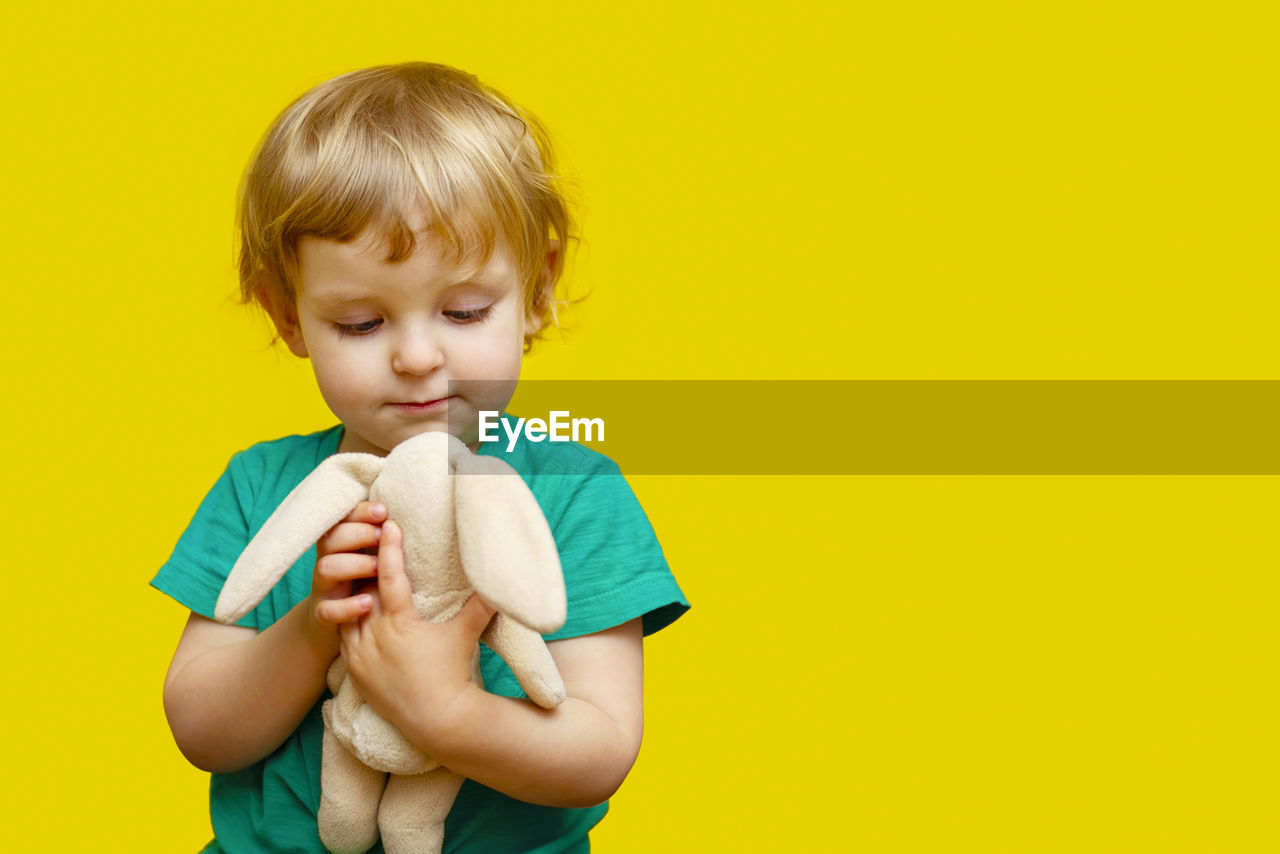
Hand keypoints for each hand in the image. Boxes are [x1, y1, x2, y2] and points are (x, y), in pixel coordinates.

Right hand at [305, 501, 385, 650]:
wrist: (333, 626)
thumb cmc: (361, 585)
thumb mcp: (370, 559)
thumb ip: (381, 540)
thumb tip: (404, 520)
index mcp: (340, 546)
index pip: (342, 520)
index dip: (359, 512)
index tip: (383, 511)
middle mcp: (328, 562)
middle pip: (331, 539)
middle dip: (358, 534)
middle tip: (381, 536)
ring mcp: (323, 588)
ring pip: (326, 568)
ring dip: (354, 564)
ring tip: (378, 569)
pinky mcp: (322, 615)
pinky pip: (327, 610)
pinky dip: (347, 606)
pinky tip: (367, 602)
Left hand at [340, 520, 495, 745]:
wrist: (438, 719)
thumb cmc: (453, 673)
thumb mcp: (465, 635)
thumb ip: (481, 605)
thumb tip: (500, 580)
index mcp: (399, 624)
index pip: (390, 577)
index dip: (391, 549)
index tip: (391, 526)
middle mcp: (373, 638)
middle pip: (362, 590)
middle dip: (368, 568)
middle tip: (373, 545)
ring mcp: (360, 656)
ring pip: (348, 613)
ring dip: (356, 595)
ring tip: (363, 576)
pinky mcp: (355, 672)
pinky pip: (344, 637)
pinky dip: (350, 620)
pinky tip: (357, 611)